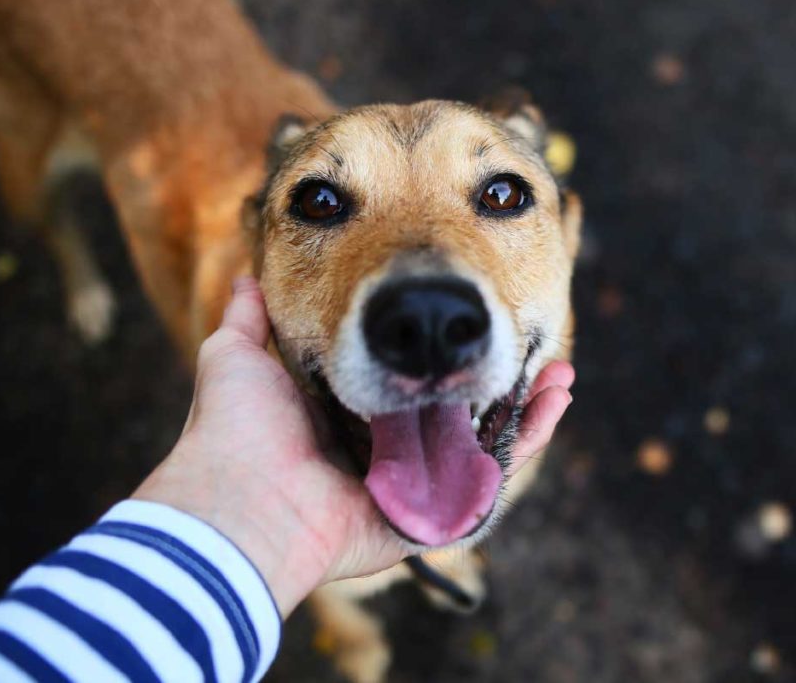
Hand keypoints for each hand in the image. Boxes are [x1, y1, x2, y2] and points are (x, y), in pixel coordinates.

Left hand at [135, 277, 573, 615]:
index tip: (467, 313)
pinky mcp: (429, 515)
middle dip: (492, 379)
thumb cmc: (236, 429)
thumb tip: (247, 279)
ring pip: (481, 443)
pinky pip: (490, 480)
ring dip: (524, 406)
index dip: (439, 352)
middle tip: (522, 340)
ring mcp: (410, 485)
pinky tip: (553, 398)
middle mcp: (382, 451)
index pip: (405, 380)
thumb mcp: (236, 356)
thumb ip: (248, 319)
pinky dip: (526, 439)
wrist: (241, 499)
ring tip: (558, 369)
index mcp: (342, 414)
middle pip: (453, 412)